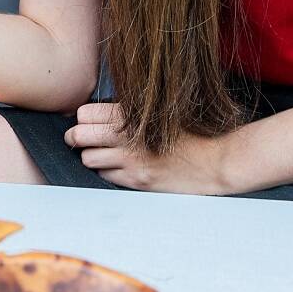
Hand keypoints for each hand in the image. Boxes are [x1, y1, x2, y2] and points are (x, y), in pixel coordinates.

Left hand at [64, 103, 228, 194]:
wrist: (215, 160)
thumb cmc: (190, 132)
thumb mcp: (159, 111)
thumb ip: (130, 110)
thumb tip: (98, 113)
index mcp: (132, 113)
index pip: (84, 114)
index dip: (84, 118)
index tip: (88, 122)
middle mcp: (127, 136)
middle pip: (79, 136)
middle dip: (77, 137)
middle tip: (83, 139)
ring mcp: (131, 161)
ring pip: (88, 159)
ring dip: (91, 156)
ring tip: (103, 154)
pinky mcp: (136, 181)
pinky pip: (105, 177)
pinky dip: (107, 172)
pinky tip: (119, 167)